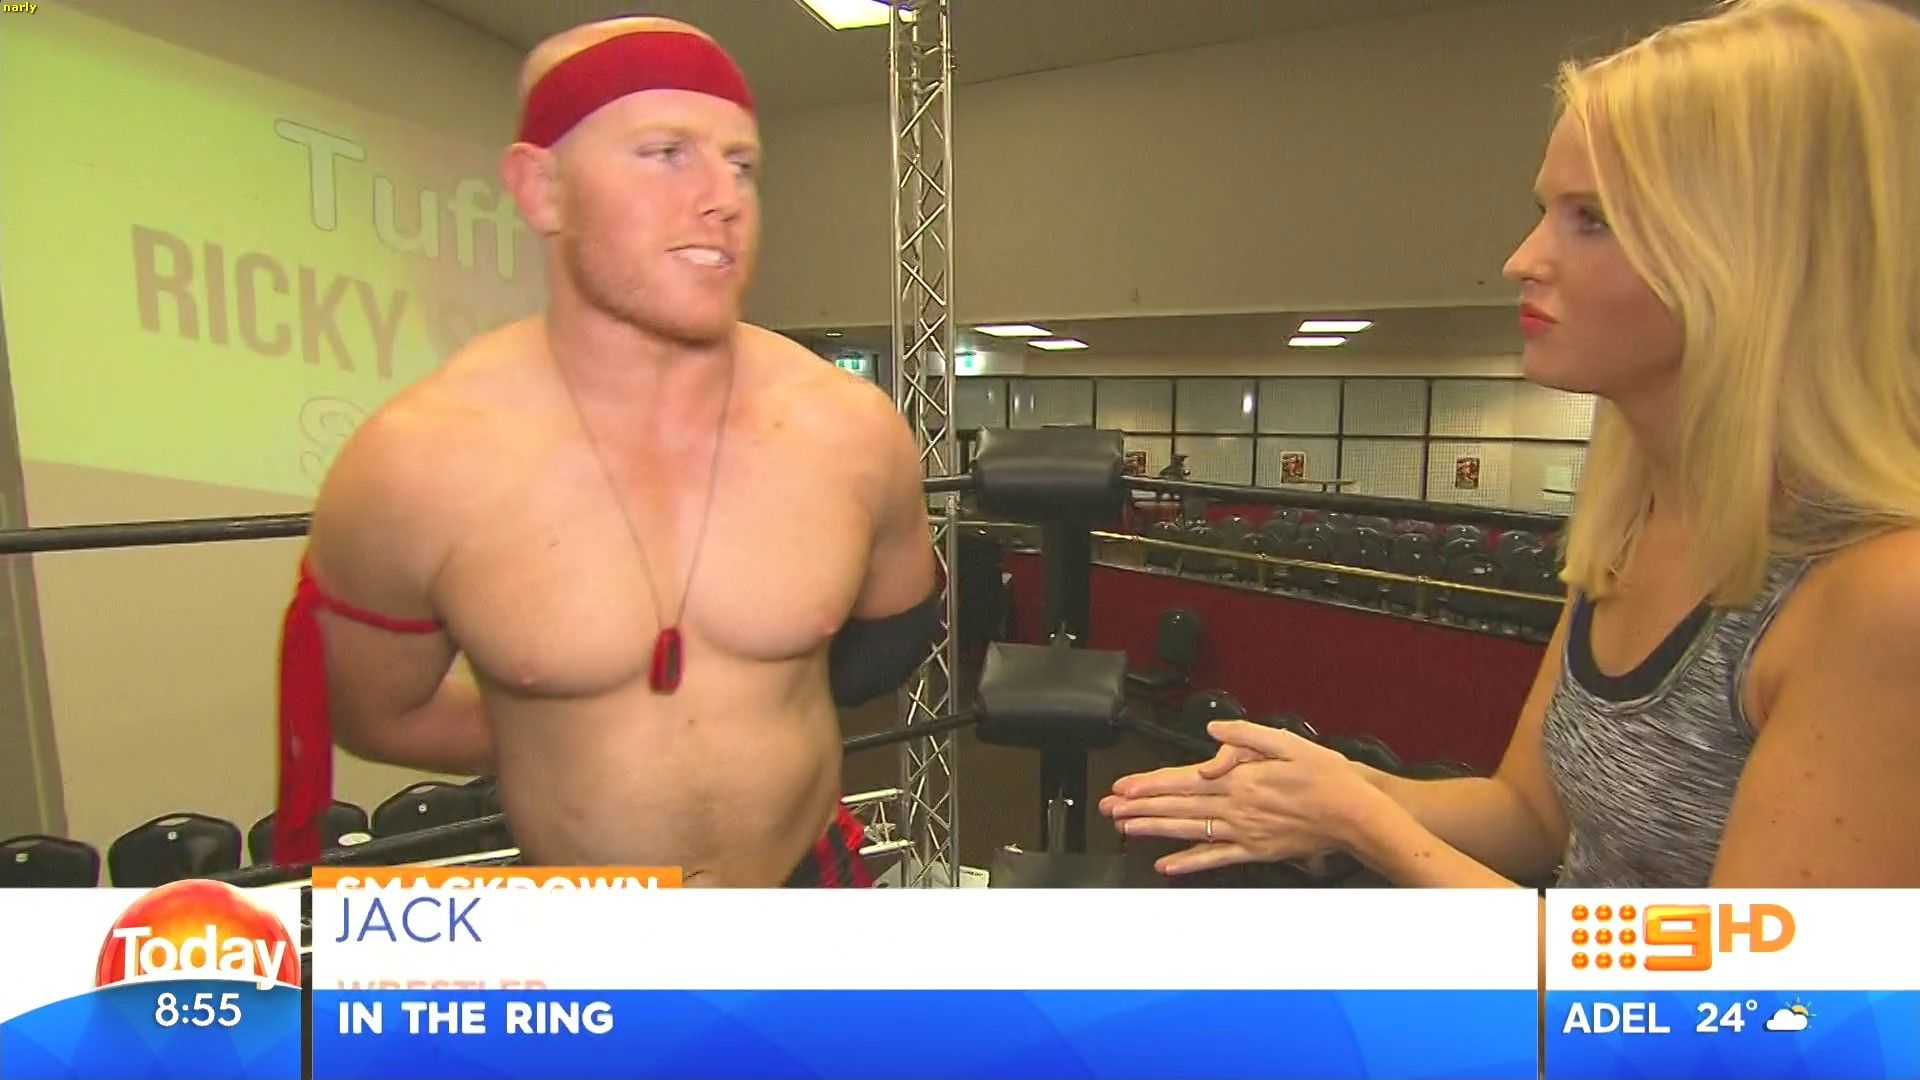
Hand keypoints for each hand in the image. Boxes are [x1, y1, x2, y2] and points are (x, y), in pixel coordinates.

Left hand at [1103, 720, 1387, 875]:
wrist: (1354, 814)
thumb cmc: (1325, 775)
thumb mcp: (1287, 741)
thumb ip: (1245, 736)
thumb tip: (1212, 732)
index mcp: (1241, 778)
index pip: (1184, 780)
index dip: (1150, 783)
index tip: (1123, 786)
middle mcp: (1236, 807)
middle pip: (1179, 806)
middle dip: (1141, 806)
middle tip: (1111, 809)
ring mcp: (1244, 832)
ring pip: (1189, 831)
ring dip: (1155, 829)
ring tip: (1126, 828)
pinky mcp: (1256, 850)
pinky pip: (1215, 857)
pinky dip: (1189, 862)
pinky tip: (1166, 866)